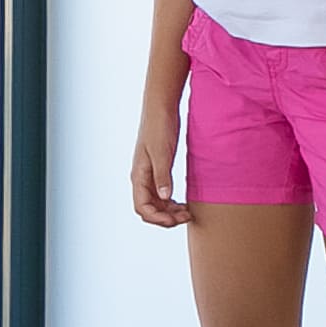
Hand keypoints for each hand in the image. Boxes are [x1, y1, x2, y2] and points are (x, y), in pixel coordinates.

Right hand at [130, 99, 191, 228]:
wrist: (161, 107)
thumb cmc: (159, 126)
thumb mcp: (162, 152)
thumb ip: (162, 175)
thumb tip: (164, 198)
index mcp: (138, 175)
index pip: (142, 207)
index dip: (158, 218)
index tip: (176, 220)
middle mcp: (141, 178)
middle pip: (149, 209)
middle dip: (166, 218)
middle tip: (187, 216)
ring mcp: (149, 174)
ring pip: (156, 203)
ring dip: (169, 211)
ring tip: (187, 212)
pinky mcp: (158, 169)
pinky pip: (161, 194)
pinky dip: (171, 202)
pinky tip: (183, 203)